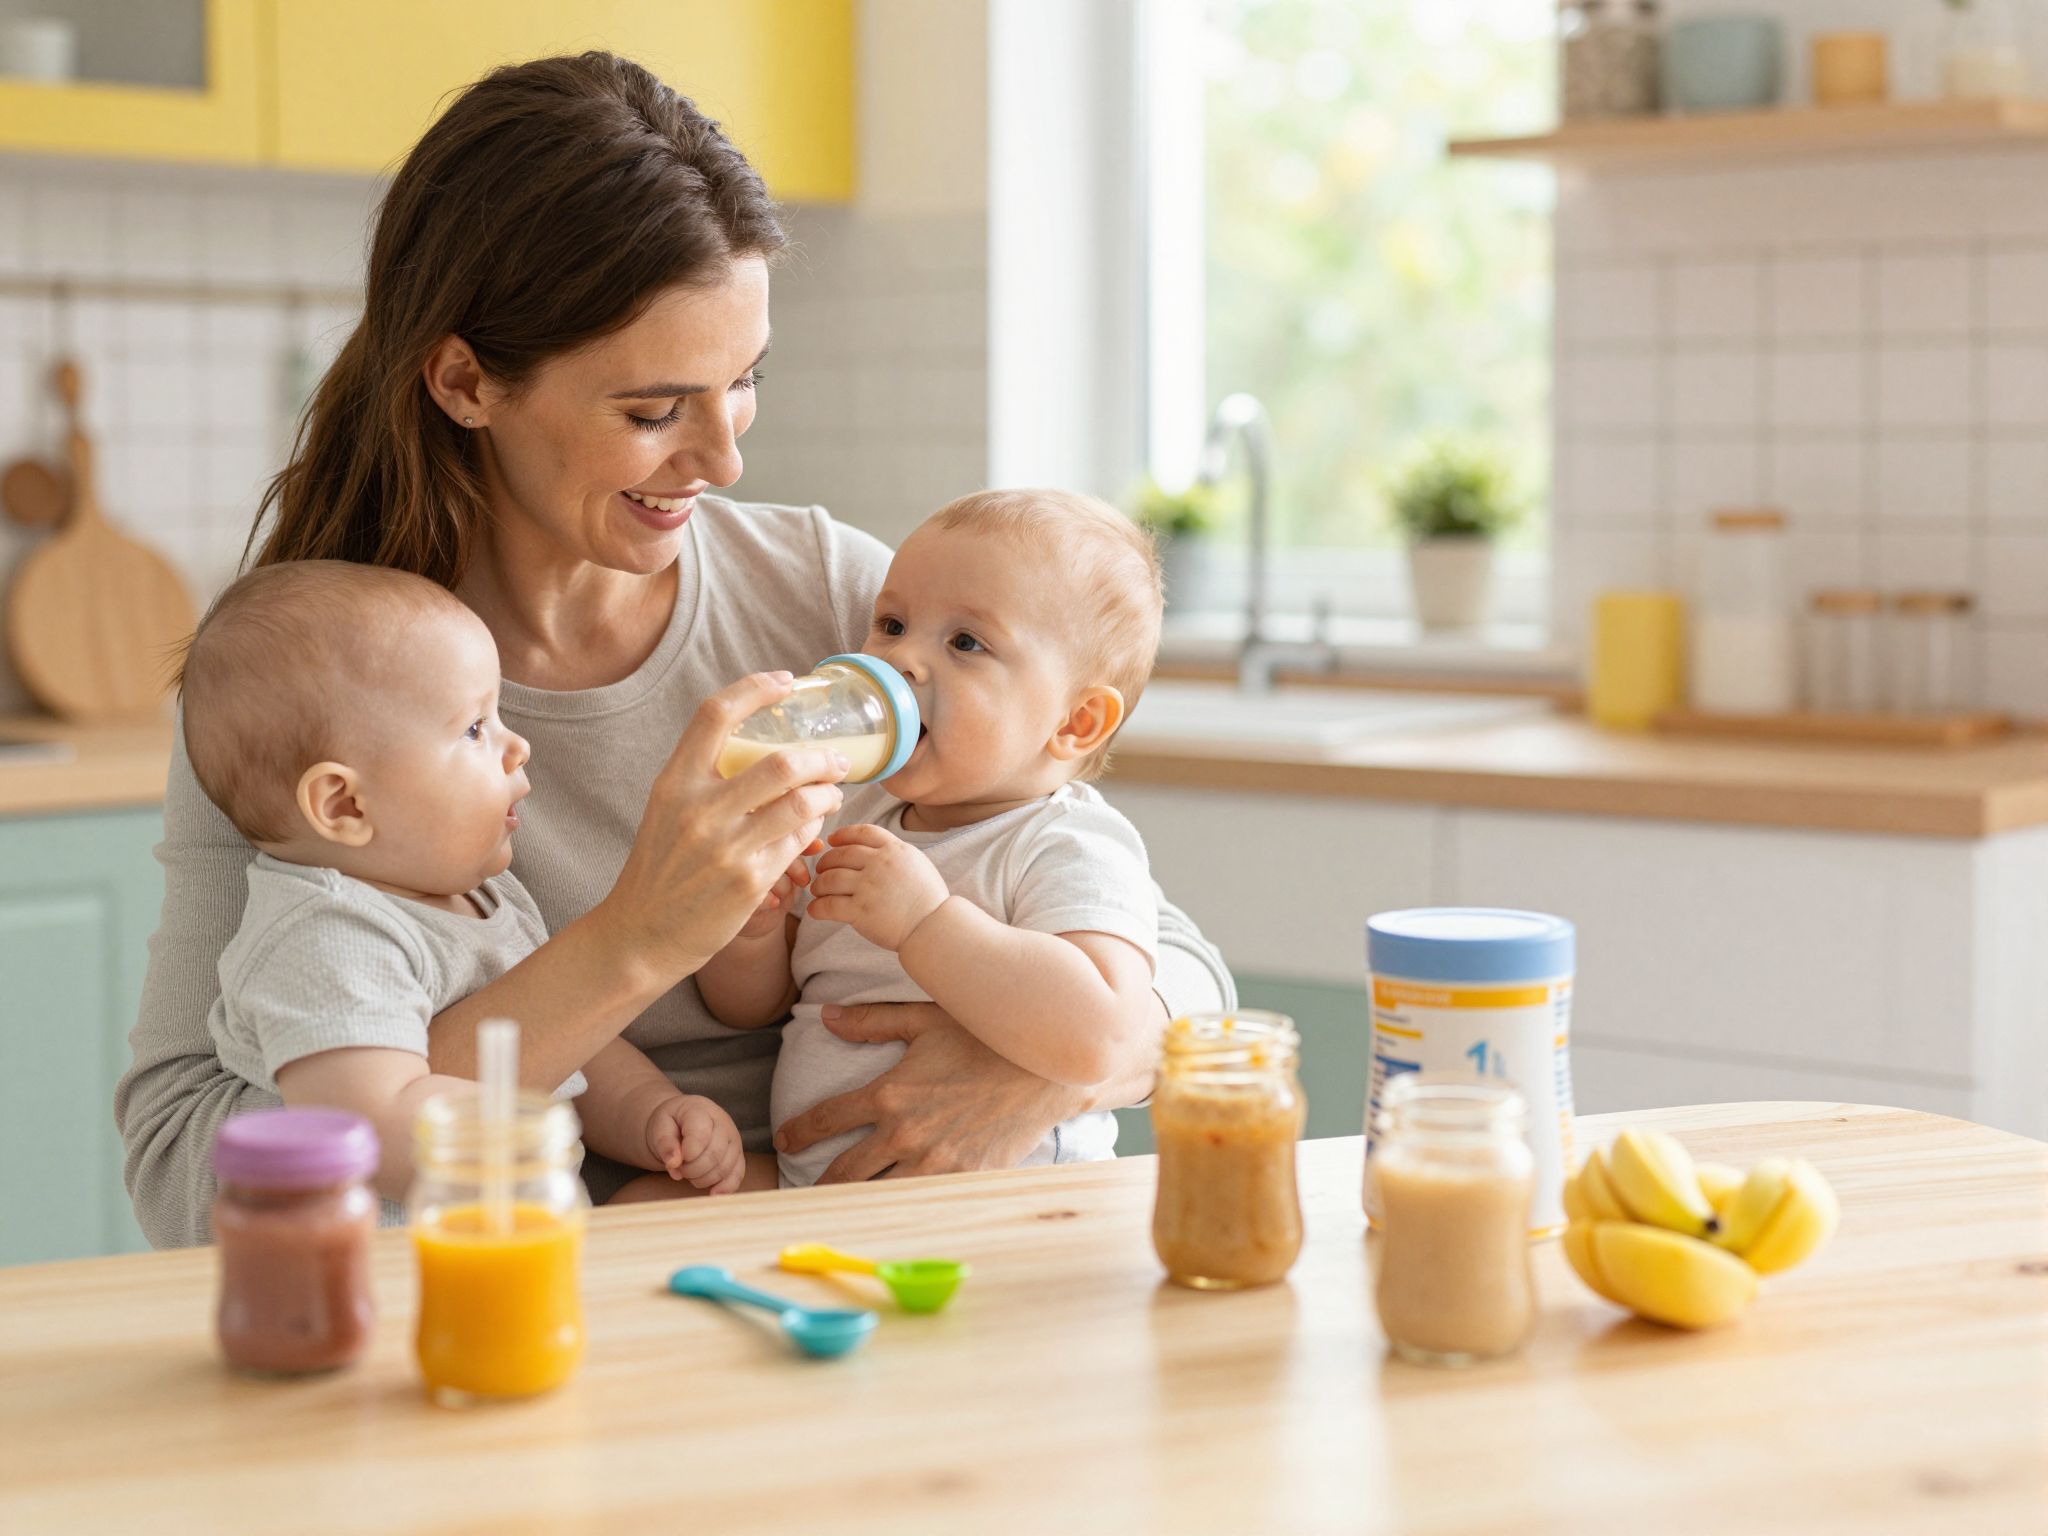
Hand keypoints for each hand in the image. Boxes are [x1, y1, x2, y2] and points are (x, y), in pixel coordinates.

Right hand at [599, 673, 848, 983]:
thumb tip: (760, 747)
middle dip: (822, 757)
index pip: (715, 715)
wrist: (641, 933)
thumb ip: (704, 778)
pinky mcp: (749, 883)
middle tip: (837, 760)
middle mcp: (699, 811)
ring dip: (828, 795)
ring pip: (802, 805)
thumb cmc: (660, 867)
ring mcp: (727, 849)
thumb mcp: (667, 810)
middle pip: (782, 763)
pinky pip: (798, 843)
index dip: (755, 688)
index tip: (786, 681)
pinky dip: (812, 830)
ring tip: (832, 794)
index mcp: (674, 783)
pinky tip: (811, 829)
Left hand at [645, 1094, 745, 1193]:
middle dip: (692, 1170)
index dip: (687, 1155)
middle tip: (680, 1169)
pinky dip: (725, 1188)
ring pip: (725, 1167)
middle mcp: (723, 1122)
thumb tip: (674, 1163)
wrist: (680, 1122)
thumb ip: (664, 1143)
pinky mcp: (738, 1155)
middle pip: (714, 1154)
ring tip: (689, 1174)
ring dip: (703, 1179)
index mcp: (700, 1109)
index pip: (701, 1135)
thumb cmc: (669, 1124)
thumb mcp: (659, 1126)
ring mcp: (734, 1139)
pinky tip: (712, 1193)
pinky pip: (737, 1175)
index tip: (674, 1162)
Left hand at [773, 1003, 1078, 1182]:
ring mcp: (934, 1161)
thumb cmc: (988, 1035)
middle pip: (843, 1171)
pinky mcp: (964, 1179)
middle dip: (816, 1184)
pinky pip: (921, 1202)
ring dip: (853, 1203)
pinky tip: (887, 1215)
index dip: (800, 1131)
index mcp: (889, 1092)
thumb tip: (824, 1015)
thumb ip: (872, 1021)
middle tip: (800, 1193)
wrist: (1050, 1069)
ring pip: (877, 1195)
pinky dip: (901, 1209)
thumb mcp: (927, 1018)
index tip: (786, 1140)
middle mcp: (904, 1133)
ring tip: (836, 1212)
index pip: (827, 1118)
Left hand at [806, 825, 950, 950]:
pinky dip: (817, 908)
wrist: (933, 926)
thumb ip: (894, 854)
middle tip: (821, 870)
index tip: (832, 840)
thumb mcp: (916, 864)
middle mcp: (880, 864)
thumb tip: (872, 850)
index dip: (843, 834)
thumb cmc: (928, 899)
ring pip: (830, 879)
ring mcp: (868, 887)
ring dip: (819, 885)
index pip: (862, 832)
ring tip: (818, 891)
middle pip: (841, 854)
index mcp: (895, 849)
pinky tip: (815, 911)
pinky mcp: (860, 911)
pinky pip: (828, 905)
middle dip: (826, 862)